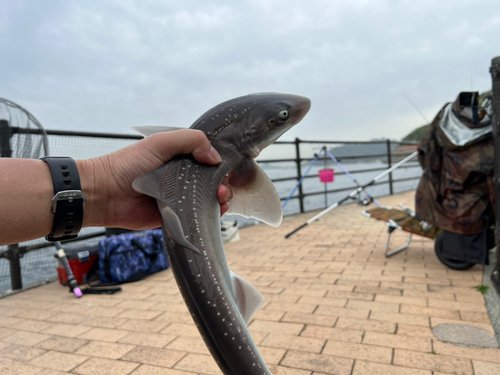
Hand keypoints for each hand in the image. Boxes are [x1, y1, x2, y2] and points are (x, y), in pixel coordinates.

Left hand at [79, 129, 232, 229]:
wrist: (105, 193)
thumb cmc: (128, 164)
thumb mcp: (161, 143)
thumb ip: (190, 141)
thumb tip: (215, 157)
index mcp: (177, 157)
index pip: (206, 159)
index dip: (218, 164)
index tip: (225, 169)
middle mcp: (179, 177)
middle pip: (210, 180)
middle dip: (222, 184)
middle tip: (222, 188)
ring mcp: (178, 196)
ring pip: (206, 198)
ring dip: (219, 199)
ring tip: (220, 198)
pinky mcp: (174, 215)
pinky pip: (195, 215)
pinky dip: (208, 214)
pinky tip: (216, 211)